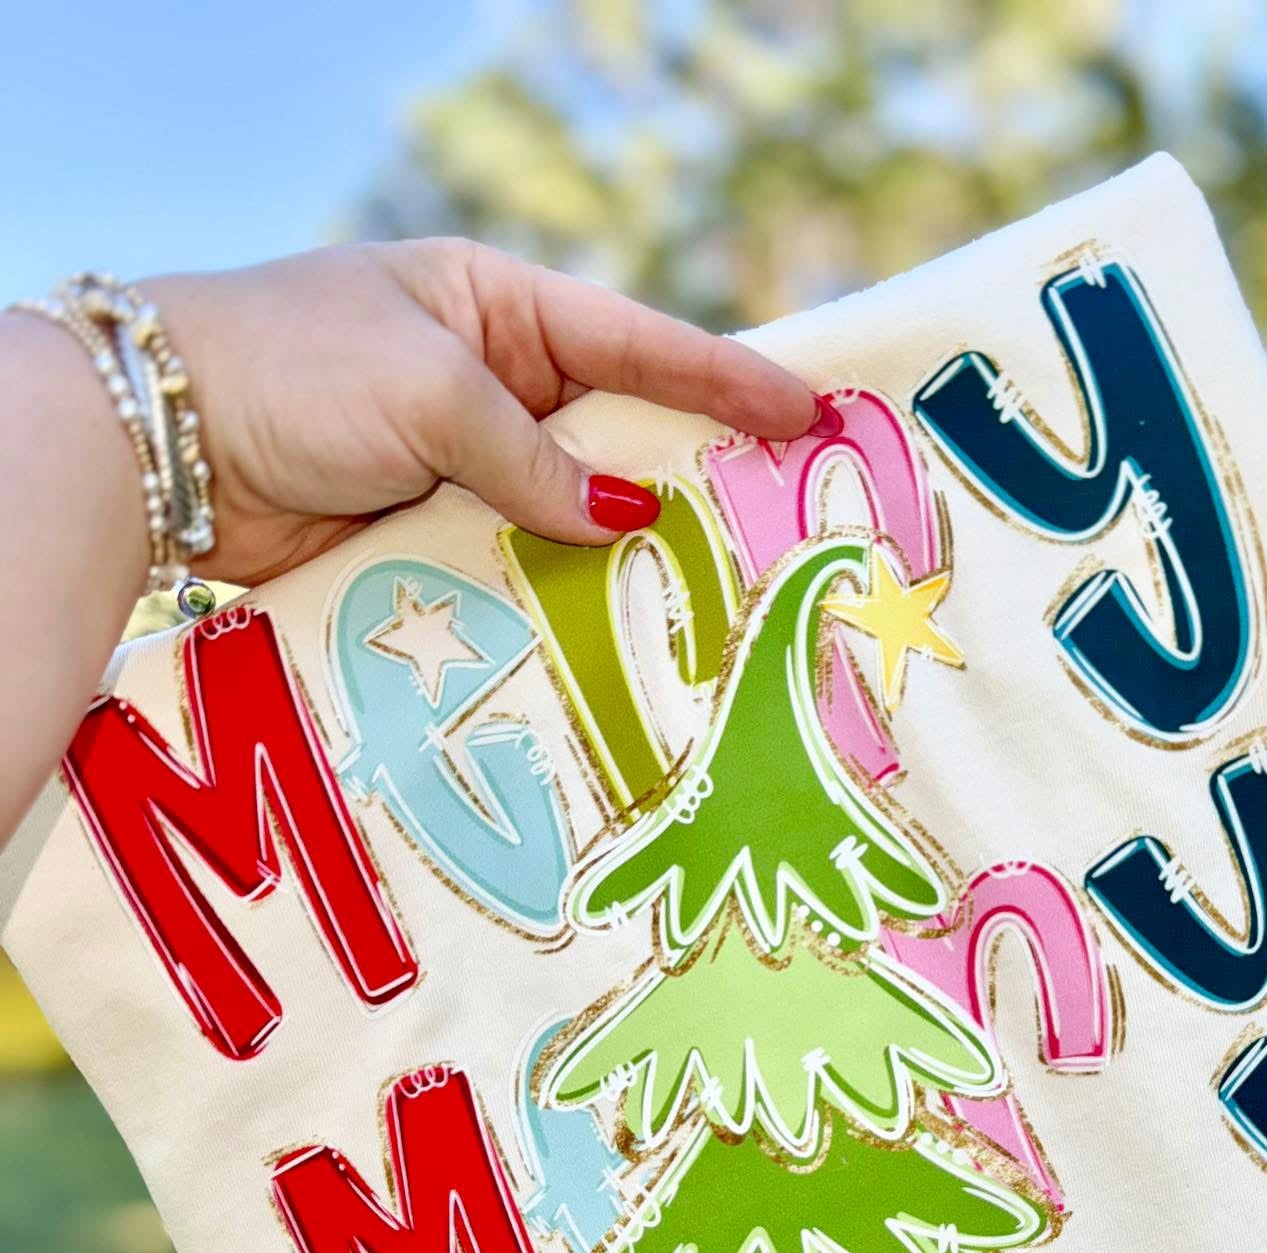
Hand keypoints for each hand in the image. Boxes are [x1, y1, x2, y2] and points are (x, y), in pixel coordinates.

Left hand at [143, 238, 830, 584]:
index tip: (802, 412)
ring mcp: (456, 465)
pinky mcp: (424, 536)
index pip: (632, 342)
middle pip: (612, 436)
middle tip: (777, 523)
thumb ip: (529, 457)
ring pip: (566, 514)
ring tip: (707, 596)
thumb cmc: (293, 367)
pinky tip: (605, 632)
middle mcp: (485, 383)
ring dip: (619, 556)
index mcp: (491, 306)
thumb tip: (622, 517)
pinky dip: (552, 596)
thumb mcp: (428, 392)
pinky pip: (512, 566)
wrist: (166, 443)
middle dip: (686, 479)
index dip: (721, 377)